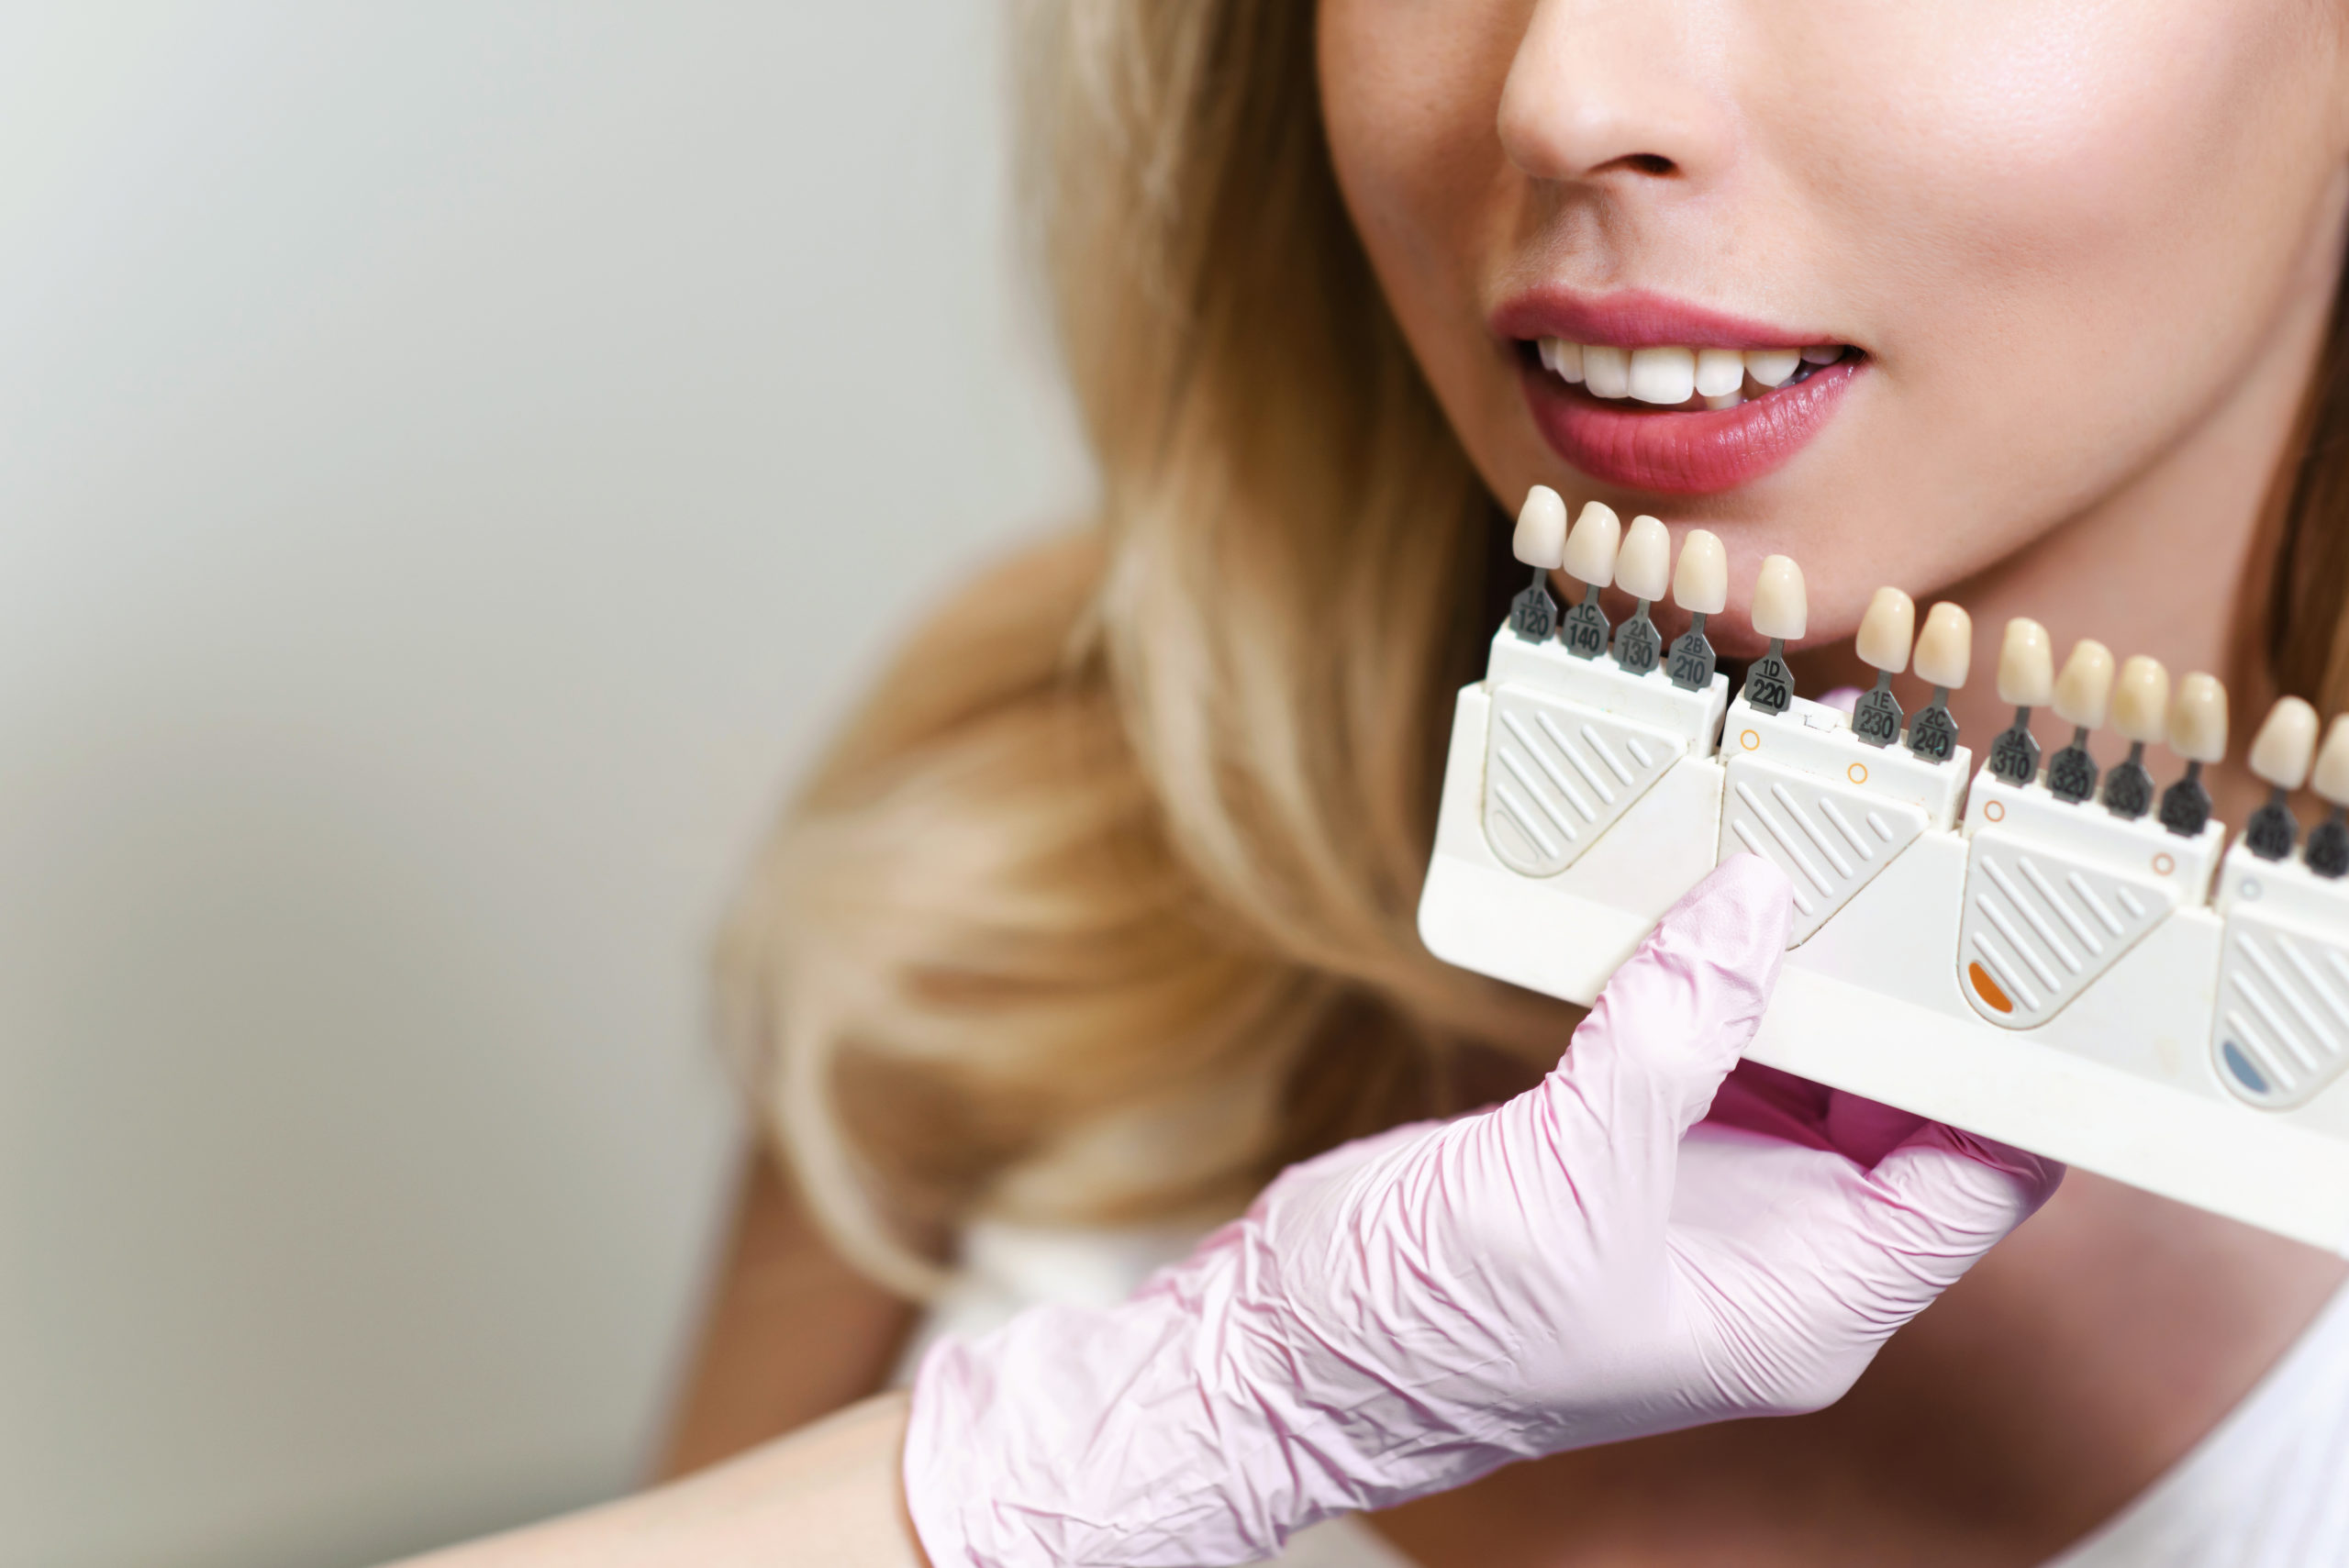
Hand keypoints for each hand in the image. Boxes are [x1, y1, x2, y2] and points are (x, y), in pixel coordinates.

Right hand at [903, 855, 2061, 1566]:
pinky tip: (1710, 894)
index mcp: (1803, 1305)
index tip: (2026, 939)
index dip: (2014, 1063)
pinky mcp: (1622, 1155)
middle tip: (1922, 846)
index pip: (1978, 1179)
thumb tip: (1756, 901)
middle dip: (1906, 988)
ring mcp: (1698, 1204)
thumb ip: (1670, 1032)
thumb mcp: (1565, 1175)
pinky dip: (1712, 977)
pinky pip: (1704, 1051)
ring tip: (1828, 842)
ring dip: (1806, 967)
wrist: (1278, 1359)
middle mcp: (1773, 1258)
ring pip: (1801, 1068)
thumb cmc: (1426, 1329)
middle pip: (1901, 1107)